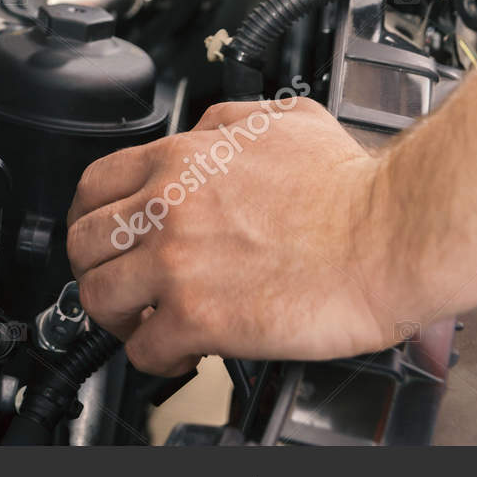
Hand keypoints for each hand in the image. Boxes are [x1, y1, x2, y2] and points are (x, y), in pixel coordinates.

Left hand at [65, 97, 409, 374]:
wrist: (393, 233)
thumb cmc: (352, 185)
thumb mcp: (278, 120)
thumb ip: (223, 123)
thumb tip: (202, 132)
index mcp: (178, 160)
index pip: (93, 186)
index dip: (90, 216)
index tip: (102, 235)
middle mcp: (166, 208)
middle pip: (83, 243)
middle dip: (92, 267)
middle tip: (116, 281)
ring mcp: (176, 264)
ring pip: (98, 297)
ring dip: (115, 316)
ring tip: (140, 321)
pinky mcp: (199, 317)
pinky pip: (143, 347)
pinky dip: (152, 356)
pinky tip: (178, 353)